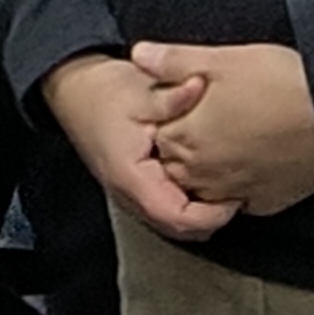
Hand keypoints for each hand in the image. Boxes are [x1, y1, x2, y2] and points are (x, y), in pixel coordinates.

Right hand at [39, 53, 236, 239]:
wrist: (74, 92)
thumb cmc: (103, 93)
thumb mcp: (140, 90)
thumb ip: (172, 94)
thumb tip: (199, 84)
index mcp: (132, 177)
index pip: (176, 217)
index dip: (211, 214)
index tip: (235, 195)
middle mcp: (130, 195)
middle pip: (179, 230)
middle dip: (212, 217)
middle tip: (238, 191)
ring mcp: (133, 196)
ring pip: (175, 225)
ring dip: (202, 213)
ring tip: (226, 187)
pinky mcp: (138, 190)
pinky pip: (169, 210)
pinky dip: (191, 204)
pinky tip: (206, 181)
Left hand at [141, 40, 313, 216]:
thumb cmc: (280, 81)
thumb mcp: (222, 60)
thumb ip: (174, 61)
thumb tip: (139, 54)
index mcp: (188, 137)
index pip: (157, 138)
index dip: (169, 121)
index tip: (184, 109)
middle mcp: (206, 172)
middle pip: (178, 167)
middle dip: (186, 149)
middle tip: (208, 125)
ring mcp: (236, 191)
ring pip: (206, 189)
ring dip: (209, 172)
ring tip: (228, 144)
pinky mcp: (267, 202)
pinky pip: (242, 201)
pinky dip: (241, 187)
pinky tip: (253, 164)